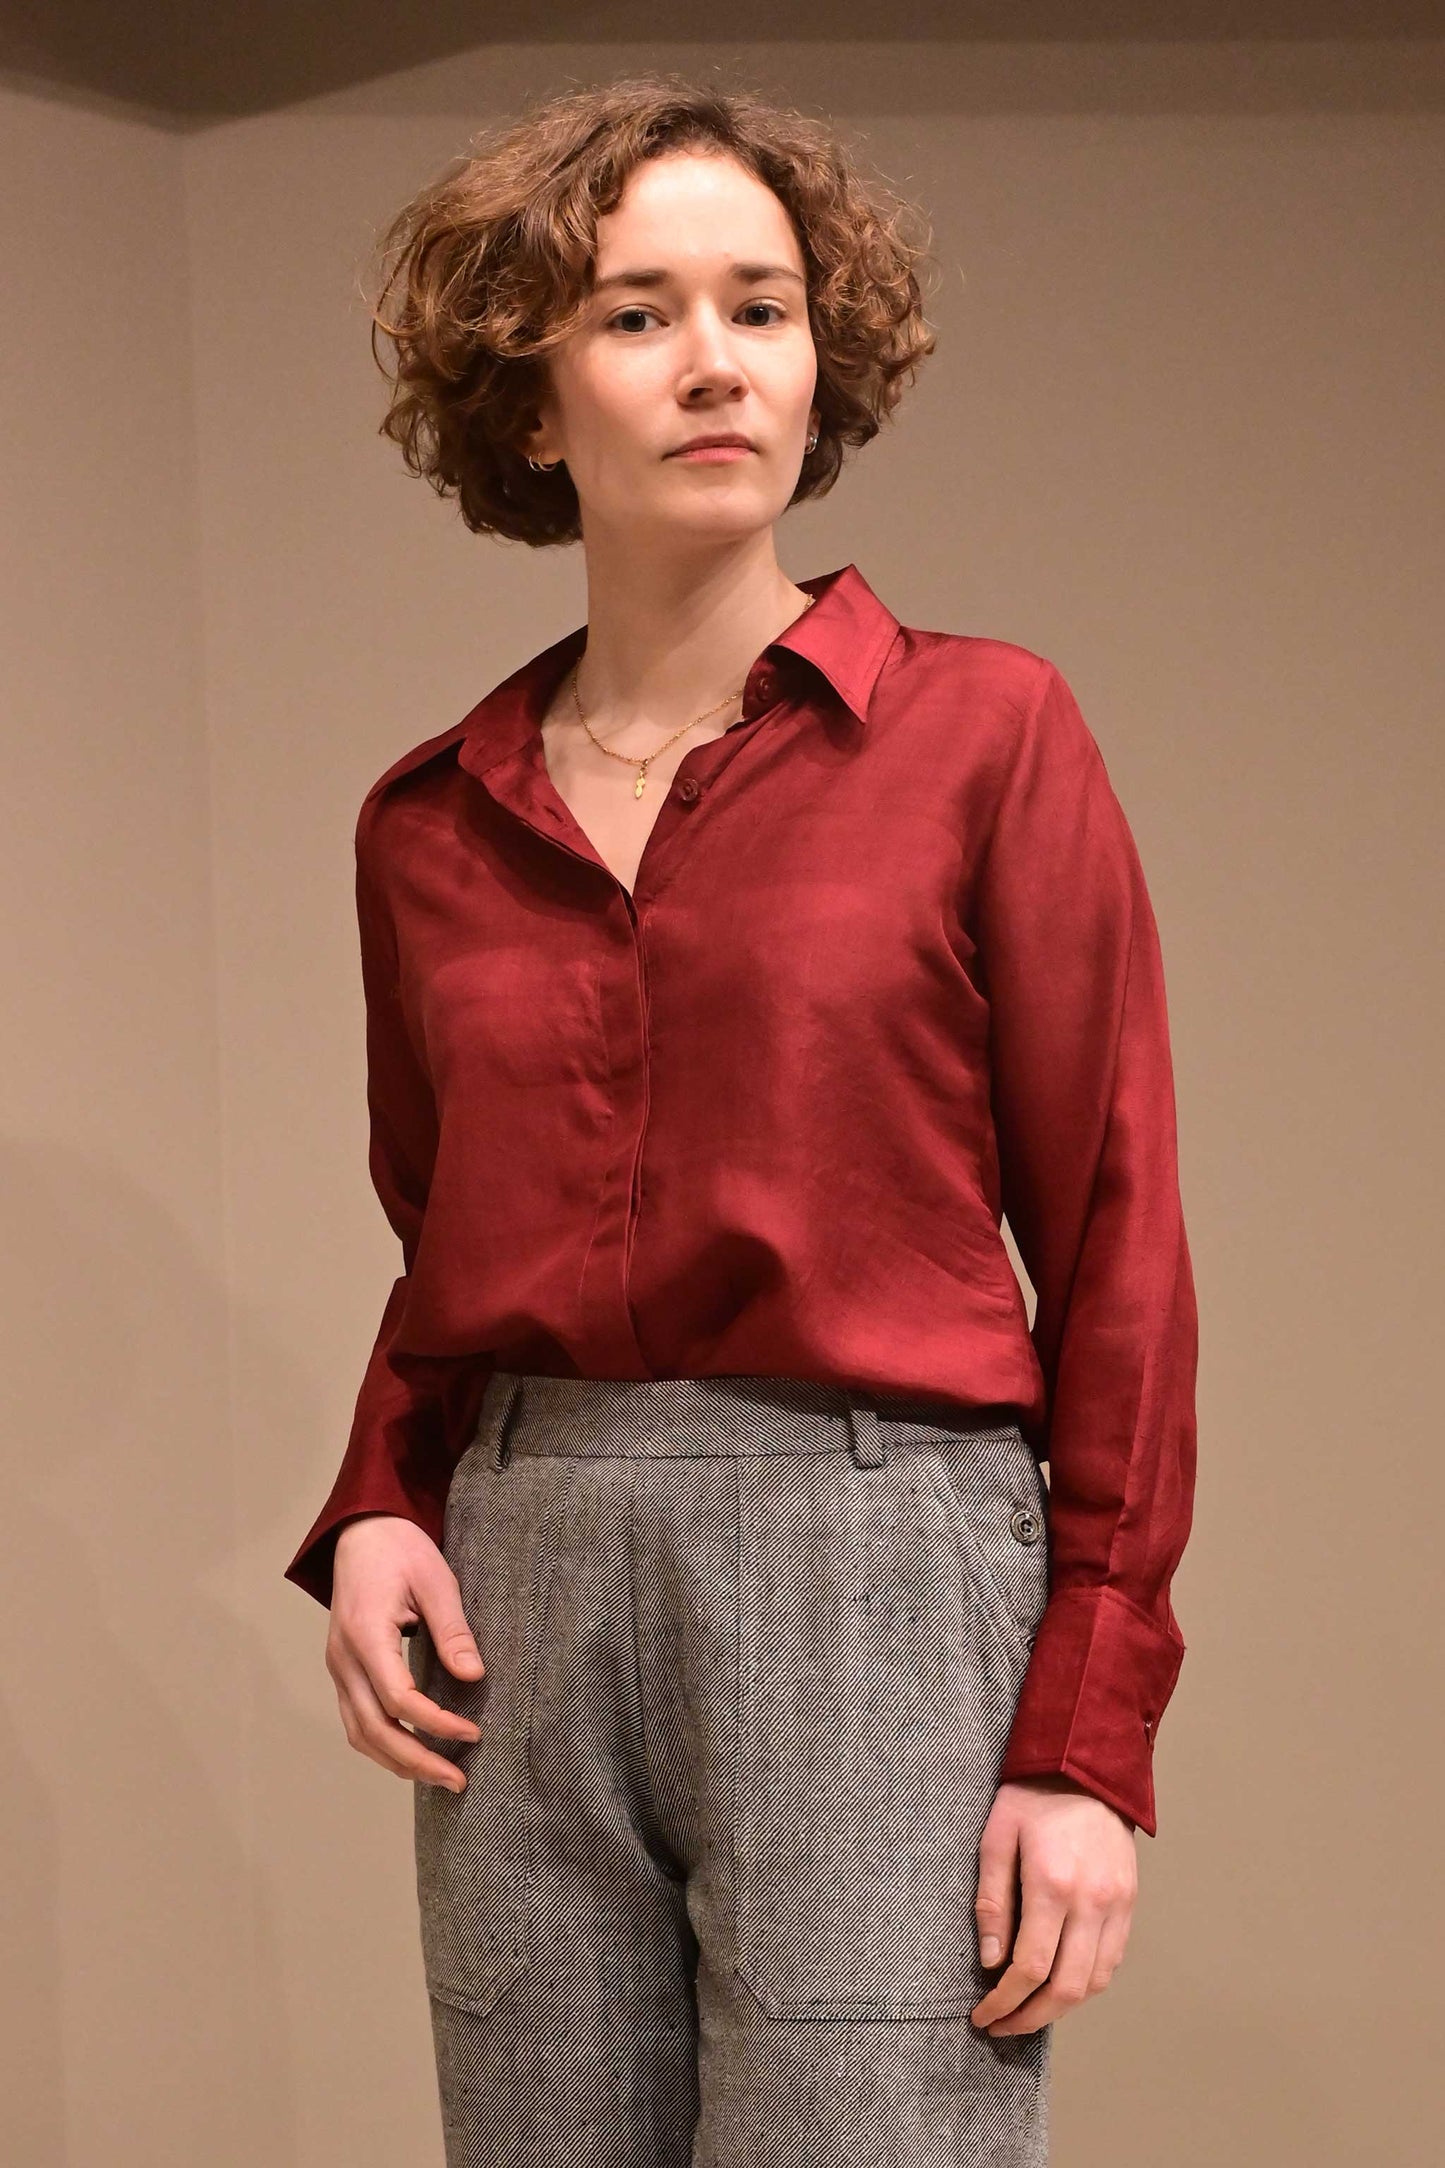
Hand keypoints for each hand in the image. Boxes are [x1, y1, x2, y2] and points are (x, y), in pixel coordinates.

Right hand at [324, 1513, 484, 1791]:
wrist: (363, 1530)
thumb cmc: (401, 1549)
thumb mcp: (436, 1581)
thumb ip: (453, 1631)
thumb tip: (474, 1677)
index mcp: (366, 1634)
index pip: (399, 1699)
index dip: (436, 1724)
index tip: (473, 1733)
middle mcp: (343, 1658)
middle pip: (373, 1729)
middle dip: (417, 1760)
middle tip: (458, 1780)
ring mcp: (338, 1666)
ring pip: (359, 1733)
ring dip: (397, 1761)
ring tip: (439, 1777)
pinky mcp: (342, 1669)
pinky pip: (356, 1720)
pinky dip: (382, 1744)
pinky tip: (412, 1753)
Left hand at [969, 1776, 1137, 2034]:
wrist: (1087, 1765)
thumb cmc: (1032, 1797)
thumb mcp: (996, 1838)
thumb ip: (992, 1902)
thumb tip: (992, 1961)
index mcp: (1052, 1884)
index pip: (1030, 1967)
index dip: (1005, 2002)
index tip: (983, 2016)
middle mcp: (1092, 1901)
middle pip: (1066, 1987)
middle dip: (1031, 2017)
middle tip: (1003, 2026)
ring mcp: (1117, 1903)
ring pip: (1095, 1981)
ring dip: (1062, 2007)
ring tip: (1029, 2012)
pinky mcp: (1130, 1900)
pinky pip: (1113, 1959)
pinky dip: (1087, 1982)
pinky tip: (1061, 1984)